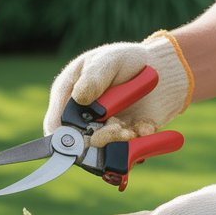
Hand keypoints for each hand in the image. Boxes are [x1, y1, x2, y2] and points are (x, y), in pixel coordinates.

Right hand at [43, 31, 192, 146]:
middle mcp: (81, 118)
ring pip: (103, 153)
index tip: (83, 137)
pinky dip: (138, 144)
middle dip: (101, 139)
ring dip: (120, 144)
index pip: (55, 124)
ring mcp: (102, 132)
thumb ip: (94, 77)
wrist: (160, 73)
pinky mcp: (122, 142)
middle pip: (79, 144)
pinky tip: (145, 127)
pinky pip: (127, 154)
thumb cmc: (127, 61)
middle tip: (119, 129)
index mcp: (68, 95)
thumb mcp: (109, 60)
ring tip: (133, 130)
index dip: (65, 136)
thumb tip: (80, 97)